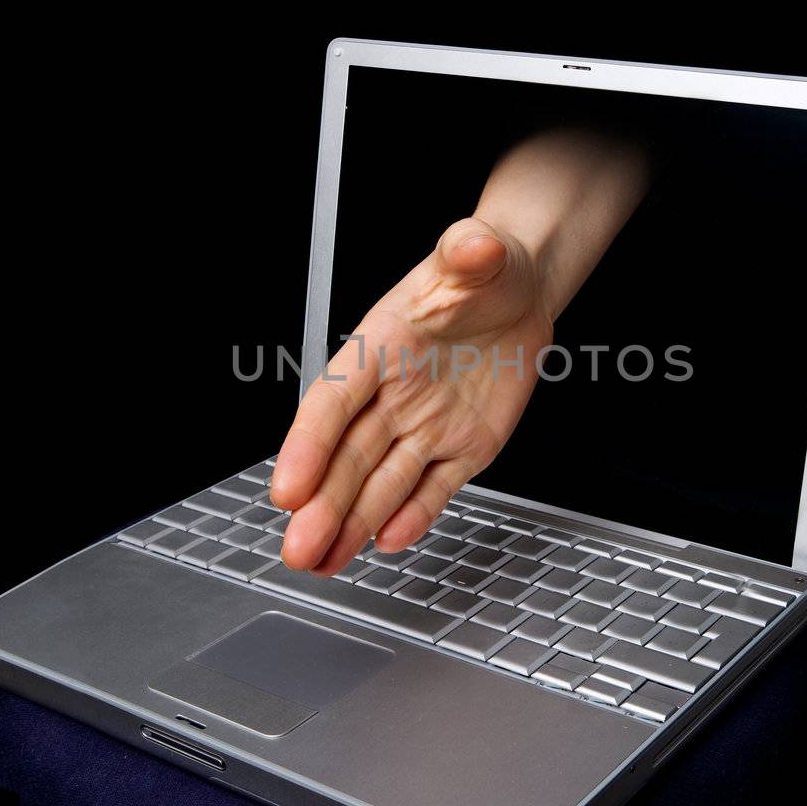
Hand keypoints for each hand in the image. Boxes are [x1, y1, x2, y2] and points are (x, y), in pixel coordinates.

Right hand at [271, 217, 551, 572]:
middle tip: (298, 549)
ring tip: (324, 561)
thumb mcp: (478, 253)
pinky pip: (434, 487)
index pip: (334, 402)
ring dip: (353, 523)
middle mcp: (394, 393)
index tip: (287, 488)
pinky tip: (389, 542)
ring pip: (382, 483)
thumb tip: (471, 244)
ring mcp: (426, 425)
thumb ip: (469, 252)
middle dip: (323, 506)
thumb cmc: (485, 270)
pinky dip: (415, 515)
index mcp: (379, 346)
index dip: (308, 447)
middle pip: (349, 458)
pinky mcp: (462, 447)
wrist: (519, 293)